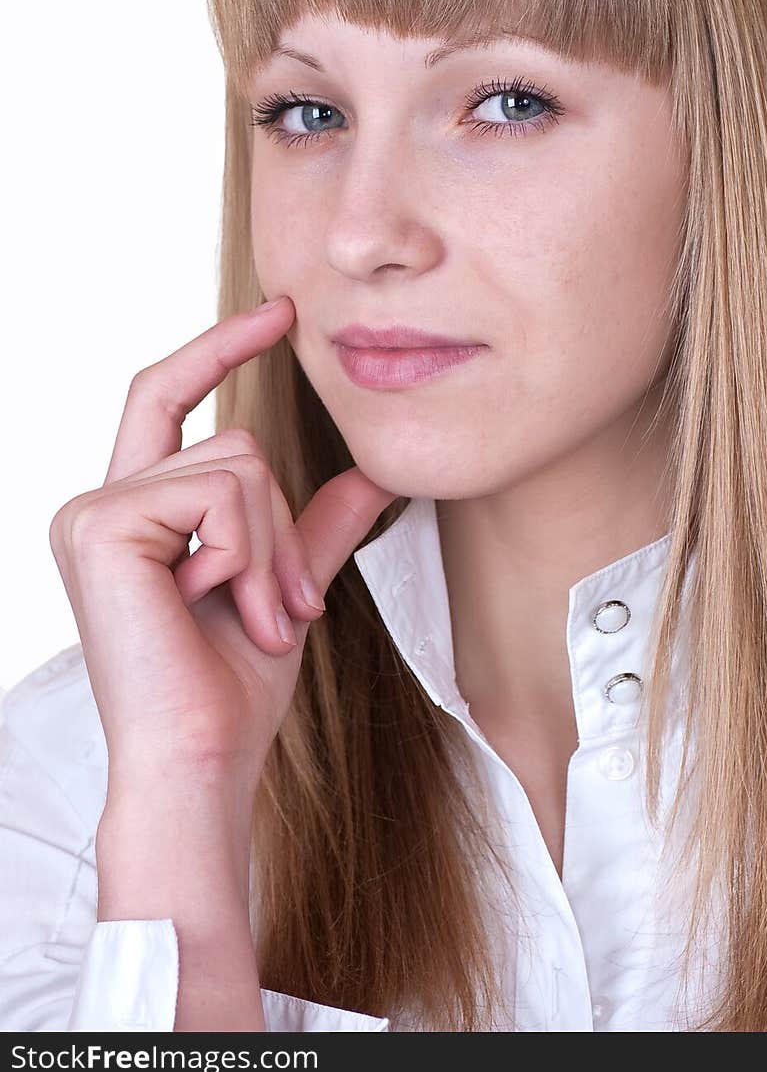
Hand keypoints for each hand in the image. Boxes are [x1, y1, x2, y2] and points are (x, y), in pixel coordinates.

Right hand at [49, 296, 398, 791]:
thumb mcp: (285, 588)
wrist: (201, 759)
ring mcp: (91, 511)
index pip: (169, 397)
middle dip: (283, 525)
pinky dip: (245, 551)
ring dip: (271, 548)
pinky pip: (218, 491)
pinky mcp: (100, 525)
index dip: (220, 346)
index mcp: (132, 513)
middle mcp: (99, 504)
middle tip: (285, 608)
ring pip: (238, 462)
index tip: (282, 311)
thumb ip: (316, 529)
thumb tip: (369, 475)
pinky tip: (217, 605)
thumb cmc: (230, 690)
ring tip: (255, 618)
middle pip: (235, 440)